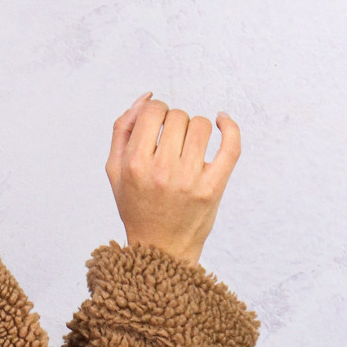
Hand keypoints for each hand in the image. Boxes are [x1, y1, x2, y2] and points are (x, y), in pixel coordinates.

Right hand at [105, 92, 240, 265]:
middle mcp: (162, 171)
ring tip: (190, 145)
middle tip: (172, 143)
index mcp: (134, 164)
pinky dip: (230, 127)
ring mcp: (189, 180)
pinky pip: (230, 145)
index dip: (157, 111)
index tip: (158, 125)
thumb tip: (147, 97)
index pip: (153, 111)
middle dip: (175, 123)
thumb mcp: (116, 171)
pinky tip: (224, 121)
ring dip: (197, 128)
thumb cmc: (137, 206)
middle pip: (178, 116)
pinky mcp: (213, 187)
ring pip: (202, 125)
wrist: (160, 249)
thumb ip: (123, 130)